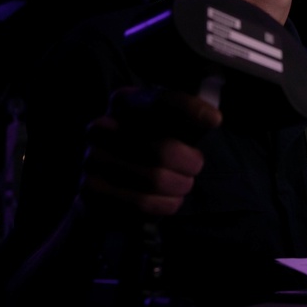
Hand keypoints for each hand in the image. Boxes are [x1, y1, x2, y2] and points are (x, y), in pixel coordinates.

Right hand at [78, 86, 222, 217]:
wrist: (110, 191)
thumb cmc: (151, 152)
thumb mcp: (170, 131)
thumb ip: (188, 121)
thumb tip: (211, 117)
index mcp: (124, 103)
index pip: (160, 102)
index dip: (188, 108)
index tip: (215, 119)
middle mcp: (101, 126)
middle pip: (164, 149)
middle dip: (191, 164)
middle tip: (194, 167)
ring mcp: (92, 159)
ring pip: (156, 179)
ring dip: (180, 186)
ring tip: (180, 184)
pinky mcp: (91, 189)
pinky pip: (143, 203)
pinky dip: (166, 204)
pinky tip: (166, 199)